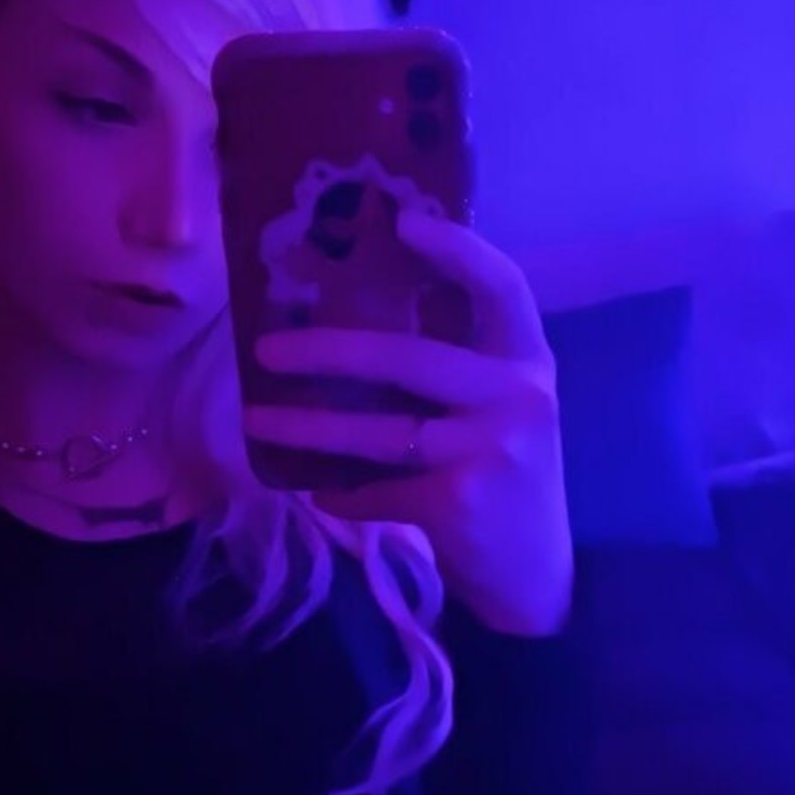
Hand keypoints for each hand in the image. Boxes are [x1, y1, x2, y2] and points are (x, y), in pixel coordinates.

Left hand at [244, 207, 572, 636]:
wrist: (535, 574)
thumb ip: (456, 367)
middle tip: (267, 349)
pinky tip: (320, 491)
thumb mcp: (500, 410)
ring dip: (308, 427)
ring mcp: (489, 450)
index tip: (404, 220)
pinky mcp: (459, 502)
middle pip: (408, 357)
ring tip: (259, 420)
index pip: (504, 288)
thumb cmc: (504, 477)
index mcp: (526, 363)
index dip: (458, 250)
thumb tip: (354, 317)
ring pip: (379, 430)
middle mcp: (516, 398)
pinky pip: (377, 490)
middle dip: (326, 351)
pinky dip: (342, 493)